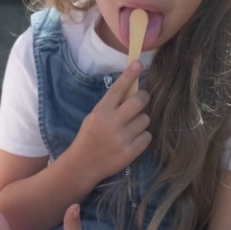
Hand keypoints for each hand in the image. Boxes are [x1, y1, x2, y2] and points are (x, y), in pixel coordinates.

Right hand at [67, 62, 150, 181]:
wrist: (83, 165)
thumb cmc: (89, 137)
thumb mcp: (93, 117)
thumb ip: (110, 106)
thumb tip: (132, 90)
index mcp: (101, 112)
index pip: (118, 89)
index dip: (130, 75)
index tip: (139, 63)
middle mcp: (111, 123)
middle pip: (139, 101)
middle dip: (143, 98)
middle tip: (142, 100)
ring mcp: (122, 138)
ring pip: (145, 119)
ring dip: (141, 121)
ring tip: (131, 127)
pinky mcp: (130, 152)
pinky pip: (147, 136)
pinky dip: (142, 137)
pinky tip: (132, 140)